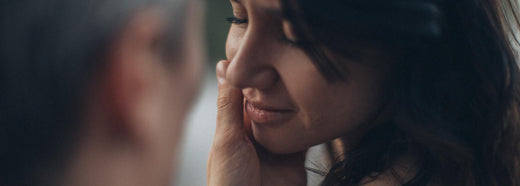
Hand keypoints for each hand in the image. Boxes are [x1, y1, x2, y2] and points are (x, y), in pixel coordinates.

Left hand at [207, 60, 306, 185]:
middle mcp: (254, 135)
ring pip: (287, 116)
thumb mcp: (227, 141)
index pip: (244, 94)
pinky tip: (316, 106)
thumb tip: (224, 67)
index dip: (253, 75)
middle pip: (268, 103)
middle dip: (277, 86)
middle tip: (291, 61)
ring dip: (295, 102)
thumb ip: (229, 106)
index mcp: (233, 129)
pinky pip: (303, 136)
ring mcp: (275, 147)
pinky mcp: (294, 159)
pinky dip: (309, 123)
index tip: (264, 50)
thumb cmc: (229, 184)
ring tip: (306, 78)